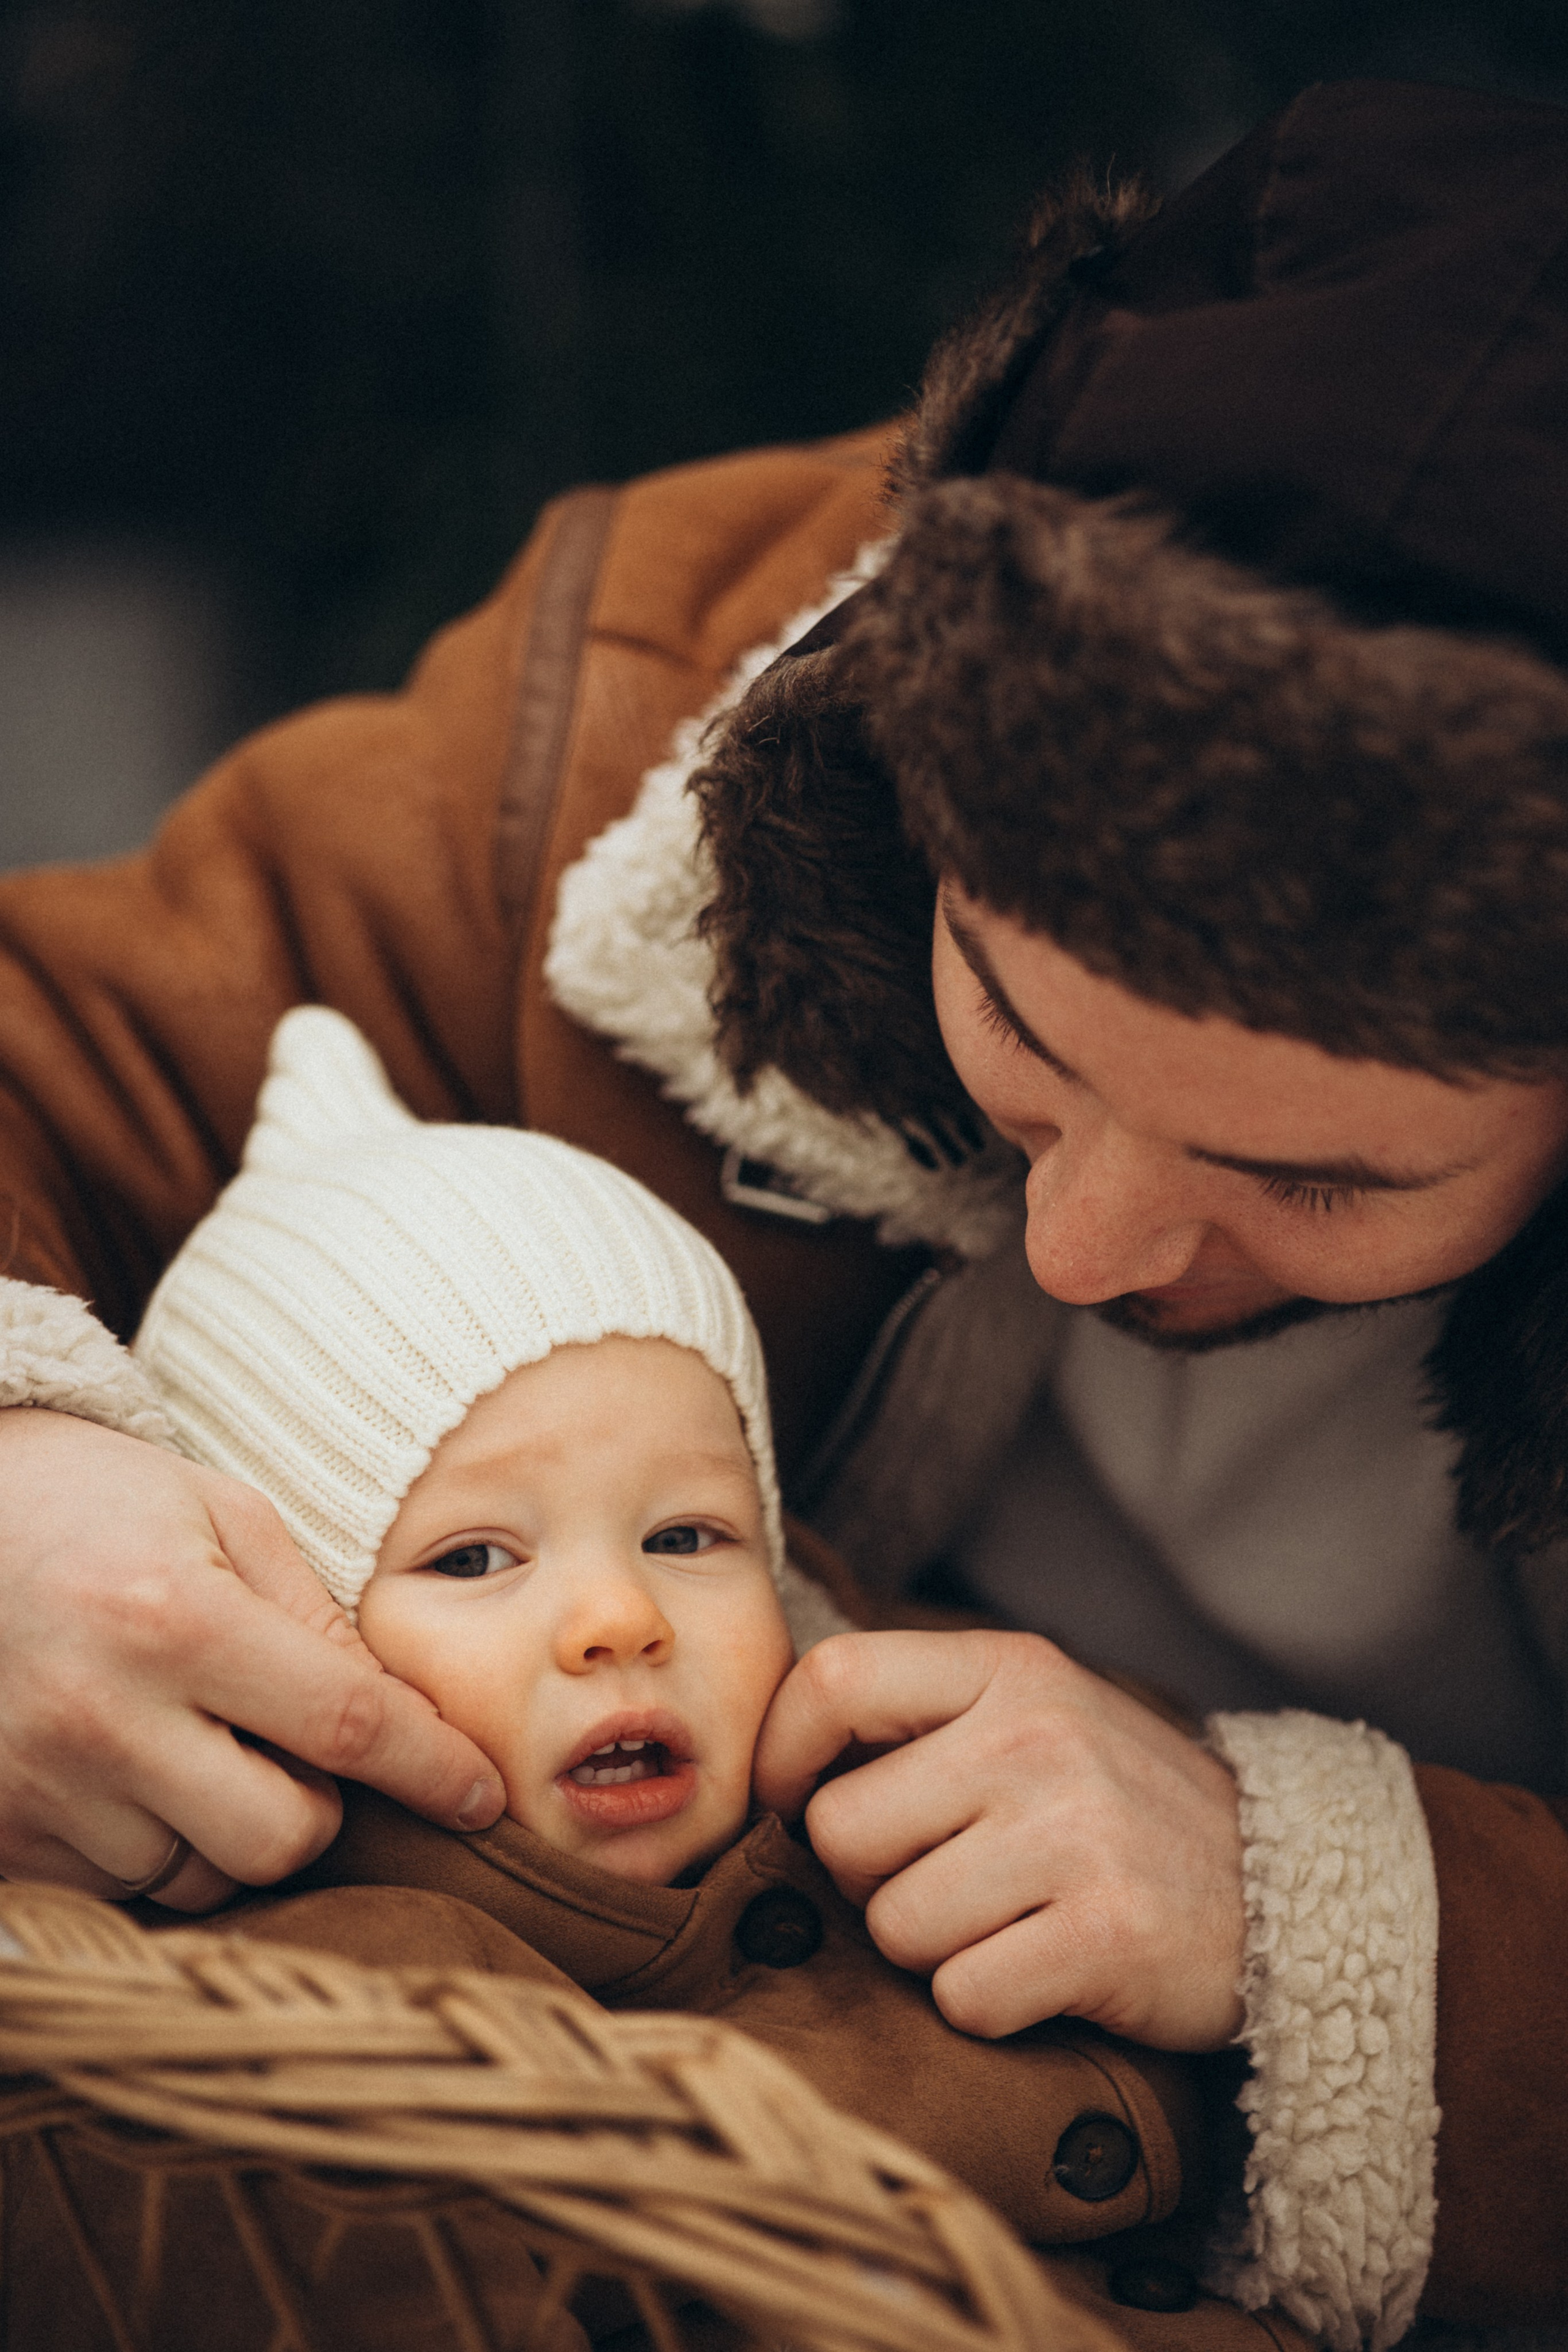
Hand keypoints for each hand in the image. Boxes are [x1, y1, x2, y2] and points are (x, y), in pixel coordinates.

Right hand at [0, 1409, 504, 1910]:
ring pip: (201, 1876)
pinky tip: (130, 1768)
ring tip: (188, 1740)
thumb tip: (406, 1721)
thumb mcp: (226, 1519)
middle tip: (289, 1746)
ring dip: (225, 1827)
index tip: (483, 1797)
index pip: (344, 1724)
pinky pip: (122, 1886)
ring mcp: (42, 1786)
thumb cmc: (104, 1506)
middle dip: (316, 1809)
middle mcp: (103, 1716)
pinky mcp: (2, 1833)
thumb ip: (317, 1621)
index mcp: (174, 1621)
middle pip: (280, 1837)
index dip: (430, 1769)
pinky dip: (152, 1842)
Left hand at [753, 1628, 1244, 2050]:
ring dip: (934, 1952)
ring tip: (1008, 1925)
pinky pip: (962, 1996)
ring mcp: (1074, 1832)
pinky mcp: (1105, 1932)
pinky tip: (1044, 1972)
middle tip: (944, 1884)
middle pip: (843, 1831)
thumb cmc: (1121, 1813)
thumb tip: (772, 1769)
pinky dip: (989, 2006)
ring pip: (894, 1927)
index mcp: (1010, 1669)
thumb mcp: (1035, 1718)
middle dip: (871, 1880)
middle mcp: (1037, 1736)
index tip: (791, 1806)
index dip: (782, 1755)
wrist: (1288, 1893)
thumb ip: (921, 1721)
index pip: (834, 1680)